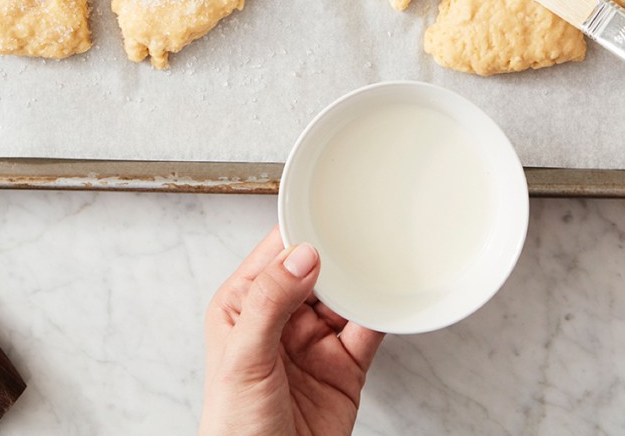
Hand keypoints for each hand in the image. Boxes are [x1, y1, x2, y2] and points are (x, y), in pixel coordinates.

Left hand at [199, 227, 382, 435]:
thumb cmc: (233, 432)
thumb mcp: (242, 358)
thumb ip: (271, 302)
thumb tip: (301, 255)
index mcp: (245, 305)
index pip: (276, 253)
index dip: (301, 232)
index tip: (326, 211)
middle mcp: (281, 318)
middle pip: (316, 270)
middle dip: (339, 252)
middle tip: (363, 231)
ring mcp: (314, 343)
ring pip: (346, 296)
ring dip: (363, 280)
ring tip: (382, 258)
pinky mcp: (345, 368)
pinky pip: (368, 331)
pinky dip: (382, 313)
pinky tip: (391, 297)